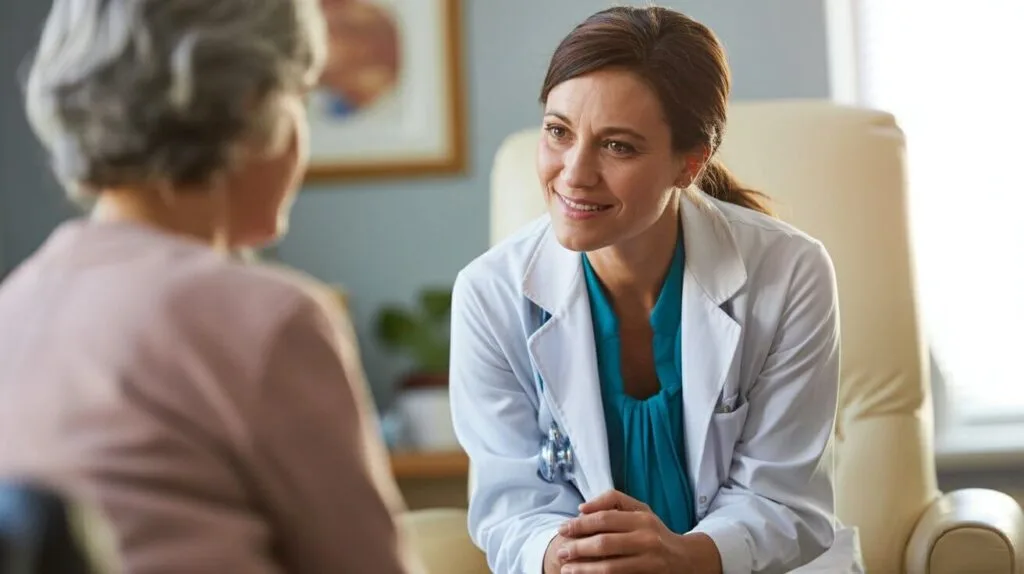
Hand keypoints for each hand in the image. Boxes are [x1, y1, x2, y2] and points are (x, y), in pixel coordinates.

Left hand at [555, 490, 720, 572]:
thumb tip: (582, 508)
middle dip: (578, 548)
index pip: (604, 519)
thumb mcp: (639, 510)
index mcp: (642, 518)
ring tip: (567, 569)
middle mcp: (647, 539)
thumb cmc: (654, 531)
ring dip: (585, 569)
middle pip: (604, 544)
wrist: (685, 559)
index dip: (580, 525)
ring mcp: (649, 562)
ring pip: (610, 567)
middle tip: (561, 552)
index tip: (562, 529)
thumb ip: (612, 501)